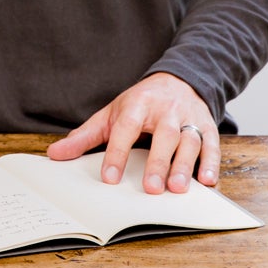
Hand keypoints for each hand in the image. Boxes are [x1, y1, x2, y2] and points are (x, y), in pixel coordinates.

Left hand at [45, 72, 218, 193]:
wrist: (178, 79)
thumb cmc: (140, 103)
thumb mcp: (110, 114)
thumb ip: (85, 136)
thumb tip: (54, 155)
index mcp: (138, 104)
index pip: (126, 128)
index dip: (117, 152)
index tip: (109, 178)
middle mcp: (166, 109)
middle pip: (165, 135)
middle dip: (159, 162)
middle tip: (152, 189)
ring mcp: (189, 117)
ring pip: (190, 140)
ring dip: (186, 165)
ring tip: (179, 188)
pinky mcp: (208, 125)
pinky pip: (212, 144)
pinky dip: (212, 163)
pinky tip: (208, 181)